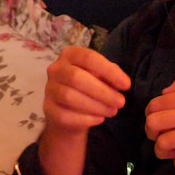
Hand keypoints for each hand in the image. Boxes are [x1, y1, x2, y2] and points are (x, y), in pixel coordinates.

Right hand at [38, 46, 130, 174]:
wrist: (70, 112)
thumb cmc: (89, 87)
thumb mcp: (101, 77)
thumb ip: (109, 76)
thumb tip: (122, 83)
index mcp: (70, 55)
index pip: (88, 58)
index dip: (109, 71)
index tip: (126, 85)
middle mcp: (56, 69)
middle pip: (76, 77)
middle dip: (102, 91)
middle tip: (121, 102)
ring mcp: (49, 89)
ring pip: (70, 97)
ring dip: (96, 106)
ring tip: (112, 111)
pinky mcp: (48, 109)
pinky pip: (65, 115)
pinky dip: (85, 119)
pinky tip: (99, 119)